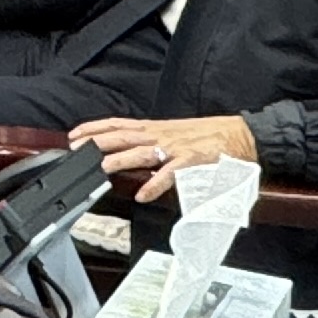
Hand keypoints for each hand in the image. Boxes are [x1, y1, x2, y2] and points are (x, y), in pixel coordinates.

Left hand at [64, 114, 260, 204]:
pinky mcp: (193, 161)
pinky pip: (171, 173)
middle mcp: (162, 135)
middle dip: (98, 141)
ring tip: (102, 169)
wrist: (243, 135)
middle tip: (77, 149)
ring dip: (120, 160)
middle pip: (124, 135)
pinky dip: (156, 184)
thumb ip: (153, 142)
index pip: (119, 124)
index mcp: (157, 128)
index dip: (95, 127)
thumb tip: (130, 152)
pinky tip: (143, 193)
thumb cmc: (210, 136)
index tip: (74, 133)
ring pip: (143, 152)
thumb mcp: (175, 134)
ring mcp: (177, 148)